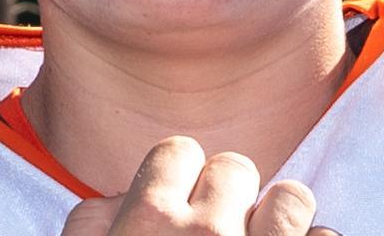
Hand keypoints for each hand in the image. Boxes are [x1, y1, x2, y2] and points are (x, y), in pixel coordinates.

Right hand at [61, 135, 340, 234]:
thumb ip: (94, 227)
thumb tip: (112, 197)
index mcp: (144, 226)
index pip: (172, 155)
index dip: (176, 184)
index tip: (177, 210)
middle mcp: (203, 234)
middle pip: (232, 167)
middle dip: (230, 198)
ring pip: (289, 197)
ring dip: (282, 223)